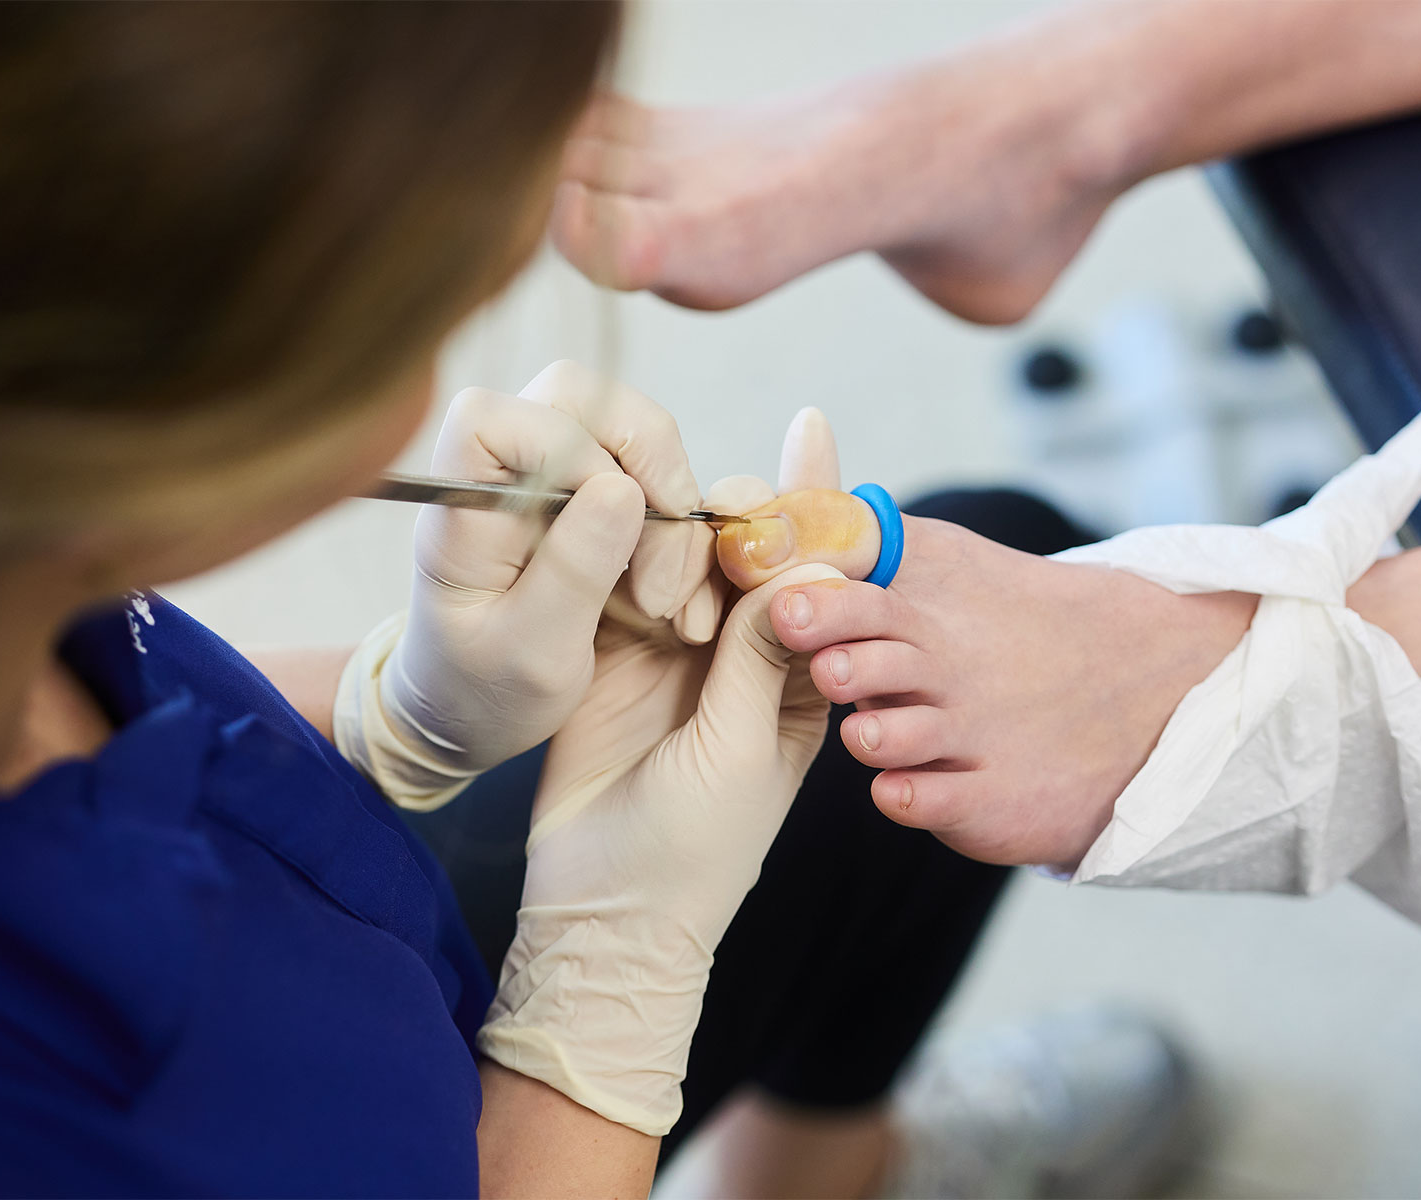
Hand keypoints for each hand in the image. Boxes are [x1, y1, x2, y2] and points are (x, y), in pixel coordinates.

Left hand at [334, 362, 721, 808]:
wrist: (468, 716)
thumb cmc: (480, 691)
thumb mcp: (530, 655)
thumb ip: (572, 571)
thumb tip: (623, 488)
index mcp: (462, 504)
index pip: (500, 419)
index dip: (570, 454)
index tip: (614, 527)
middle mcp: (503, 472)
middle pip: (584, 399)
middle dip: (649, 467)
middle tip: (665, 566)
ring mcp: (550, 476)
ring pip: (631, 431)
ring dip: (671, 508)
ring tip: (664, 599)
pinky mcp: (589, 495)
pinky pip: (653, 475)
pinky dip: (681, 529)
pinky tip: (673, 598)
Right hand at [477, 415, 845, 1135]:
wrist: (601, 909)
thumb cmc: (694, 850)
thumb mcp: (740, 750)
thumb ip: (758, 656)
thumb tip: (794, 560)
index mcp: (798, 675)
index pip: (819, 574)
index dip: (819, 501)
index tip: (814, 425)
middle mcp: (740, 651)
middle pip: (748, 547)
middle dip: (740, 520)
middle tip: (722, 533)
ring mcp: (674, 648)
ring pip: (682, 554)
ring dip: (676, 544)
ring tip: (670, 603)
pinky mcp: (611, 651)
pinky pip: (618, 579)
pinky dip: (615, 555)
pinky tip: (610, 545)